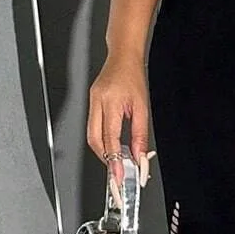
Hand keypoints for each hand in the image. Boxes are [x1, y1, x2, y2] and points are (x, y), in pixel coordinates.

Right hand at [86, 53, 153, 208]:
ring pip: (92, 136)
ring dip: (104, 152)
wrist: (123, 56)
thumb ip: (140, 134)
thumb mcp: (143, 107)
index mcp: (110, 101)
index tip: (119, 176)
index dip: (114, 161)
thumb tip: (139, 156)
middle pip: (95, 141)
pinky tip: (113, 145)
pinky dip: (103, 140)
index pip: (110, 138)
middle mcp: (97, 102)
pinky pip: (93, 127)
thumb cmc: (134, 76)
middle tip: (118, 172)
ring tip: (118, 161)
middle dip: (106, 159)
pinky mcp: (91, 103)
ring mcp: (91, 102)